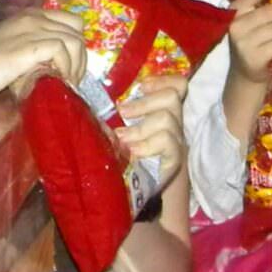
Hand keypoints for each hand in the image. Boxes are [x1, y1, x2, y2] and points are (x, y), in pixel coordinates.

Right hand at [0, 5, 88, 103]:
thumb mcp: (11, 50)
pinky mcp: (28, 46)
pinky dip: (65, 68)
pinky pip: (61, 50)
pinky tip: (57, 82)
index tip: (71, 69)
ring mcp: (31, 30)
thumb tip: (56, 66)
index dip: (77, 46)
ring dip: (75, 66)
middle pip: (77, 31)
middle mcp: (33, 17)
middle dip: (80, 58)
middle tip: (71, 80)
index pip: (72, 21)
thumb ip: (32, 49)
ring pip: (74, 41)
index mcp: (30, 16)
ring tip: (66, 84)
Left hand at [114, 77, 186, 197]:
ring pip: (167, 118)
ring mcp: (176, 141)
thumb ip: (119, 118)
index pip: (178, 85)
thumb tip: (94, 104)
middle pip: (172, 96)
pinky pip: (167, 140)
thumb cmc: (126, 157)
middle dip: (144, 102)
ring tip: (123, 138)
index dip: (162, 80)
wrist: (138, 192)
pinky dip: (147, 143)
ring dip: (141, 126)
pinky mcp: (175, 159)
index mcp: (161, 112)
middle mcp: (173, 123)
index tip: (141, 86)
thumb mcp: (122, 132)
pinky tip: (133, 152)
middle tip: (123, 113)